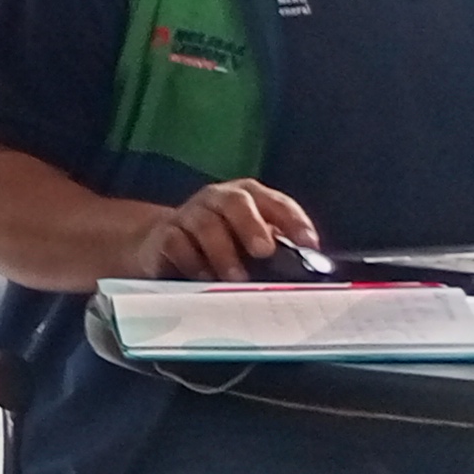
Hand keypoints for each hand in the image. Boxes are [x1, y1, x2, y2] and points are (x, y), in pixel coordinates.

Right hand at [128, 178, 317, 280]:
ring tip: (236, 277)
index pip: (275, 202)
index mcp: (247, 196)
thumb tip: (309, 266)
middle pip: (236, 202)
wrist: (165, 244)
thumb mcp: (251, 241)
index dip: (294, 221)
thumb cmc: (220, 244)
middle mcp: (218, 199)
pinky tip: (204, 277)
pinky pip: (176, 242)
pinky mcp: (164, 234)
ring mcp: (189, 214)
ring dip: (223, 252)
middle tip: (263, 251)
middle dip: (251, 226)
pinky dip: (192, 261)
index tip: (308, 243)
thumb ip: (277, 247)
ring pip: (206, 224)